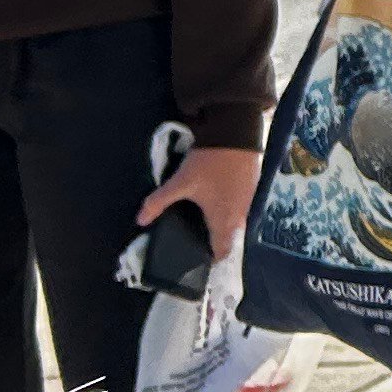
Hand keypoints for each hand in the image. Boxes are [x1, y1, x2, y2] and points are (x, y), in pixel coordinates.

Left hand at [138, 144, 266, 260]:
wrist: (235, 133)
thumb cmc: (208, 163)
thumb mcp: (180, 182)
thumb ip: (158, 202)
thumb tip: (140, 221)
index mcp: (223, 219)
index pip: (223, 249)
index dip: (211, 258)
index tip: (198, 258)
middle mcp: (239, 214)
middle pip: (230, 236)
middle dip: (215, 241)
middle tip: (195, 237)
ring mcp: (248, 199)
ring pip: (237, 221)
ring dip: (223, 224)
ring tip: (204, 219)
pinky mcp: (252, 185)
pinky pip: (241, 206)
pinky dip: (229, 208)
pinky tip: (216, 199)